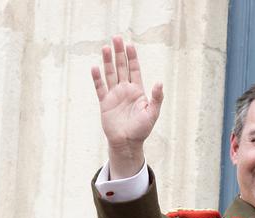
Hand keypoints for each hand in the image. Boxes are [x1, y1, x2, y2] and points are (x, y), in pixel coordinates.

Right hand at [91, 36, 163, 177]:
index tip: (129, 44)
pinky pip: (100, 88)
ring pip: (110, 74)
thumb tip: (159, 82)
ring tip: (105, 47)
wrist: (127, 143)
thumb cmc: (142, 130)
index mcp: (138, 91)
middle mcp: (125, 90)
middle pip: (121, 67)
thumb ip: (156, 98)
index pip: (134, 70)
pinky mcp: (105, 103)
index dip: (132, 57)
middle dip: (119, 53)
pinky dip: (97, 78)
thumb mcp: (152, 114)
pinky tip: (95, 67)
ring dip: (107, 61)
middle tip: (116, 38)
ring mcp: (114, 95)